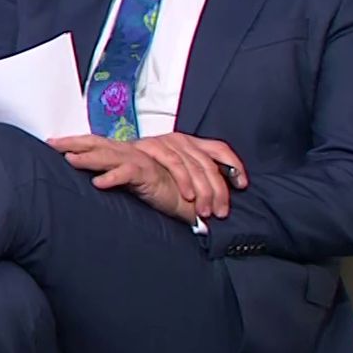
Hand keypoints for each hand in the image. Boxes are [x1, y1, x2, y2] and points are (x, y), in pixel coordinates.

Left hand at [48, 134, 197, 223]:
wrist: (192, 196)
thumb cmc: (165, 187)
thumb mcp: (134, 181)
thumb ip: (116, 175)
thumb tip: (94, 179)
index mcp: (125, 153)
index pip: (96, 144)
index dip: (74, 141)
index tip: (52, 142)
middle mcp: (130, 154)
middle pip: (97, 144)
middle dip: (73, 143)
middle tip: (51, 143)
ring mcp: (140, 163)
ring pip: (109, 157)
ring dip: (88, 158)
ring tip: (68, 159)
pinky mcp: (149, 176)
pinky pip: (128, 175)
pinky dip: (112, 178)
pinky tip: (97, 183)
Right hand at [128, 134, 247, 220]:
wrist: (110, 164)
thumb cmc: (147, 176)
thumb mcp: (178, 177)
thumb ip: (198, 182)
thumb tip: (221, 201)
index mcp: (189, 143)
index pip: (220, 149)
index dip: (234, 166)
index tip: (242, 185)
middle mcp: (179, 139)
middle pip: (208, 164)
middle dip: (218, 191)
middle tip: (219, 213)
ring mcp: (163, 143)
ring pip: (192, 166)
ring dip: (201, 192)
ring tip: (202, 211)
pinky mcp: (147, 149)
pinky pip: (173, 163)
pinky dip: (182, 181)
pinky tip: (187, 196)